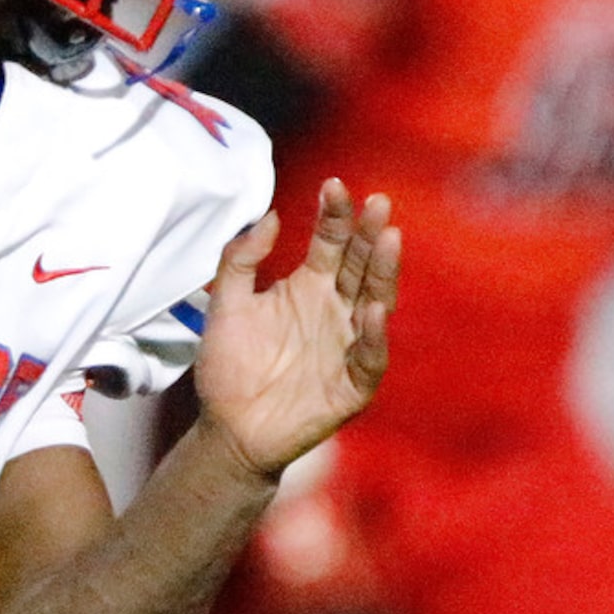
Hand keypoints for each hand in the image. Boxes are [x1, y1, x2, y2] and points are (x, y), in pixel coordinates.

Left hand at [195, 179, 399, 478]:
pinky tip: (368, 309)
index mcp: (308, 287)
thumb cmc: (228, 367)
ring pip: (374, 301)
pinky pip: (368, 356)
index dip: (334, 215)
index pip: (330, 243)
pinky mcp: (353, 384)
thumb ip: (240, 260)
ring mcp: (347, 345)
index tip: (334, 184)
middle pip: (359, 265)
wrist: (227, 429)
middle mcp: (334, 310)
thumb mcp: (225, 305)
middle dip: (368, 234)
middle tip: (378, 202)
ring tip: (387, 239)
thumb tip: (269, 215)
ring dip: (383, 272)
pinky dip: (371, 335)